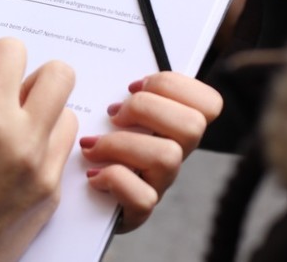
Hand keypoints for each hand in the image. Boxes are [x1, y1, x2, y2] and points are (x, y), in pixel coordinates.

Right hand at [0, 38, 77, 261]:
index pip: (11, 53)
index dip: (0, 59)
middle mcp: (22, 142)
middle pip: (59, 75)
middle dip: (37, 79)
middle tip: (15, 98)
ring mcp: (43, 170)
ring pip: (67, 114)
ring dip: (45, 116)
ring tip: (15, 135)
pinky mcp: (53, 193)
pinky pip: (60, 151)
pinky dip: (44, 148)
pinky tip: (18, 165)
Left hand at [79, 72, 221, 232]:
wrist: (77, 197)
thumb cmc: (95, 143)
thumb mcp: (112, 111)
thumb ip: (125, 91)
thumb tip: (122, 74)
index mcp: (173, 126)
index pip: (209, 103)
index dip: (174, 86)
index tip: (134, 86)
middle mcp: (175, 154)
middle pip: (193, 125)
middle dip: (147, 108)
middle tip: (113, 114)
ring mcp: (159, 184)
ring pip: (168, 157)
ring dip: (121, 144)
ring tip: (93, 145)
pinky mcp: (139, 211)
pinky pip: (143, 197)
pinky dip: (113, 180)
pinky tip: (92, 175)